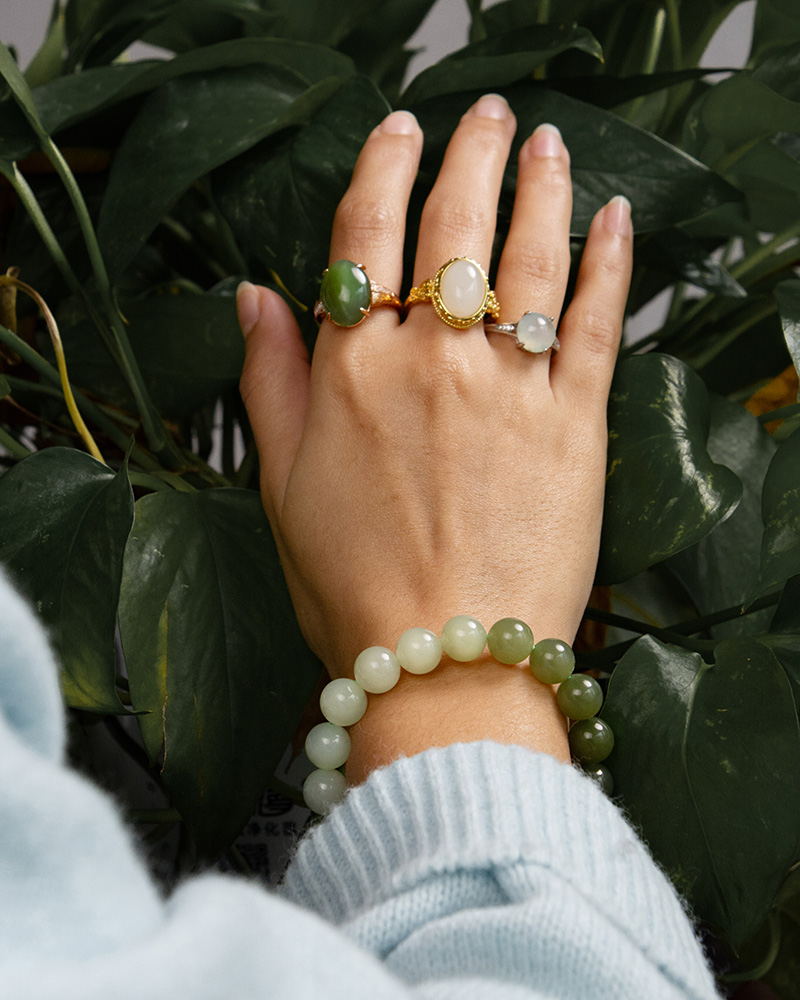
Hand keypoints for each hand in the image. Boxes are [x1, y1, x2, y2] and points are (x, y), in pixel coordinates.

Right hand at [238, 94, 631, 685]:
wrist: (443, 660)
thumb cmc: (353, 584)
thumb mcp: (282, 484)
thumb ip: (271, 380)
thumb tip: (256, 296)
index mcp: (355, 369)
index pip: (368, 235)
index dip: (383, 168)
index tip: (398, 129)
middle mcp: (434, 360)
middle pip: (454, 226)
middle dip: (470, 155)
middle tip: (487, 115)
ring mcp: (511, 385)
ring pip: (530, 256)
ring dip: (541, 187)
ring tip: (548, 141)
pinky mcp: (576, 422)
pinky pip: (598, 321)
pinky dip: (609, 262)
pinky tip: (615, 218)